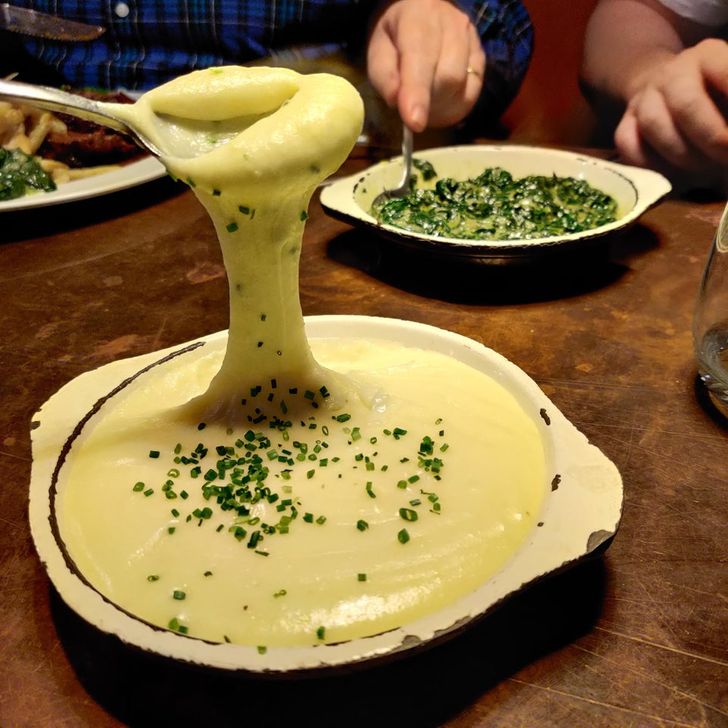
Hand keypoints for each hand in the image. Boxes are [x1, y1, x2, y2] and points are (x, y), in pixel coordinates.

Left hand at [367, 0, 484, 131]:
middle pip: (447, 77)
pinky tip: (440, 102)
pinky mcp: (480, 56)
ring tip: (424, 102)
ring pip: (461, 86)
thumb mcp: (379, 50)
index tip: (415, 123)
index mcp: (418, 17)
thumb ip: (384, 75)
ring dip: (440, 106)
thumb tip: (396, 101)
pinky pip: (472, 92)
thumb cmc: (395, 36)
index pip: (421, 59)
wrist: (422, 13)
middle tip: (411, 107)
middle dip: (428, 103)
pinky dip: (455, 106)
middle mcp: (451, 23)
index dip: (418, 94)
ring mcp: (471, 38)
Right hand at [614, 38, 727, 178]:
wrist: (669, 87)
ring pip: (653, 125)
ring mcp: (643, 98)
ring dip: (682, 154)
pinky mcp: (624, 123)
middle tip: (726, 158)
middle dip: (711, 138)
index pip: (726, 75)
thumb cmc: (715, 96)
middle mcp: (672, 72)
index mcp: (709, 56)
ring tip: (704, 168)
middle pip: (686, 104)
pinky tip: (673, 173)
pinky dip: (651, 165)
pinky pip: (629, 146)